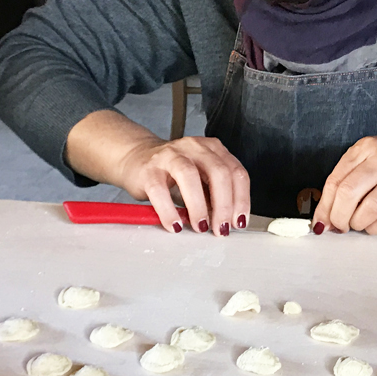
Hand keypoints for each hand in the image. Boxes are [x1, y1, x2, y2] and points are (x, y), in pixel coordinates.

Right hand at [117, 136, 249, 236]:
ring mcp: (170, 155)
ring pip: (190, 176)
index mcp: (212, 149)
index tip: (238, 221)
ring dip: (199, 206)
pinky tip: (175, 224)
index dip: (241, 200)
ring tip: (200, 227)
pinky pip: (160, 191)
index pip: (236, 172)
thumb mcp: (200, 179)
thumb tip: (226, 220)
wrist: (135, 158)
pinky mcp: (149, 169)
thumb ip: (213, 195)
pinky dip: (169, 211)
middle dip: (223, 205)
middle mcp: (194, 147)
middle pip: (219, 172)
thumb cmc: (172, 172)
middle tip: (221, 228)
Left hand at [313, 134, 376, 234]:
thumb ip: (345, 182)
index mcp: (366, 147)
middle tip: (339, 225)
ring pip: (369, 210)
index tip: (321, 221)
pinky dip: (374, 228)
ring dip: (358, 224)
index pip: (335, 180)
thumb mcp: (368, 160)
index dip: (324, 206)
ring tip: (358, 223)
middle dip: (338, 217)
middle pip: (349, 193)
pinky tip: (374, 223)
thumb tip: (324, 217)